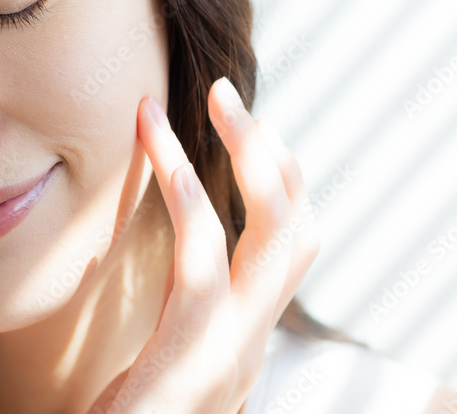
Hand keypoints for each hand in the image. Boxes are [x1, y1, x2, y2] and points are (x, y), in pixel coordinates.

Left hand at [88, 77, 320, 412]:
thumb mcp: (160, 361)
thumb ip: (180, 315)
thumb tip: (161, 257)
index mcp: (239, 332)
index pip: (280, 243)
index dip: (270, 177)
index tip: (234, 124)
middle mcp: (250, 338)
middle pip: (296, 228)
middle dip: (272, 153)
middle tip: (226, 93)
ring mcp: (233, 349)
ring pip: (277, 235)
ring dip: (249, 157)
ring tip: (213, 100)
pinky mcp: (195, 358)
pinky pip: (206, 263)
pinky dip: (192, 197)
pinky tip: (166, 154)